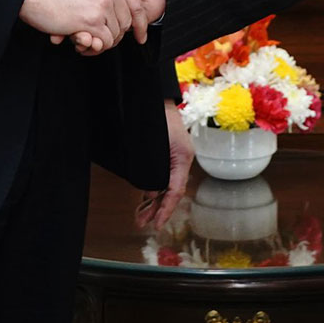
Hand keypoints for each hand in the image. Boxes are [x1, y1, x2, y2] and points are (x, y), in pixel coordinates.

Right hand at [19, 0, 141, 51]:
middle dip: (114, 32)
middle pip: (125, 20)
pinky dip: (95, 47)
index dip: (131, 17)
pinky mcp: (90, 21)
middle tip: (100, 35)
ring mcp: (101, 5)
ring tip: (89, 40)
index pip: (132, 1)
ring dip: (103, 41)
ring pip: (115, 33)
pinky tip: (84, 43)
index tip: (128, 27)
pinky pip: (103, 41)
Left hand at [136, 100, 193, 230]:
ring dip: (152, 201)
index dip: (166, 210)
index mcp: (183, 159)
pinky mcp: (164, 155)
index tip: (157, 225)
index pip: (175, 191)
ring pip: (164, 186)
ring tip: (140, 216)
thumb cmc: (159, 117)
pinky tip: (144, 198)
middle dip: (156, 209)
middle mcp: (179, 161)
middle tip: (142, 223)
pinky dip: (152, 189)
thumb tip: (149, 192)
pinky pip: (160, 177)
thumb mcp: (158, 147)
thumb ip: (154, 170)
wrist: (154, 97)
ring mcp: (173, 158)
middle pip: (169, 192)